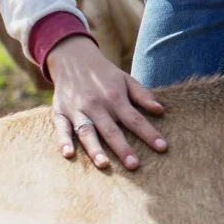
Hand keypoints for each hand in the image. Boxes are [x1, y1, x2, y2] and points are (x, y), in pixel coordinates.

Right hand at [46, 36, 167, 170]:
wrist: (72, 57)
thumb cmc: (104, 73)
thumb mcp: (126, 79)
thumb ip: (142, 95)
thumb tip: (161, 111)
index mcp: (115, 97)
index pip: (135, 119)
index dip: (149, 133)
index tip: (162, 148)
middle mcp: (96, 105)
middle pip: (111, 130)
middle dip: (123, 148)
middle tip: (134, 165)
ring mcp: (77, 109)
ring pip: (87, 132)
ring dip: (95, 148)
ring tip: (104, 165)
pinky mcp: (60, 112)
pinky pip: (62, 128)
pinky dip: (64, 141)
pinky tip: (69, 154)